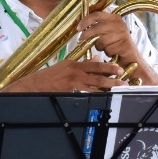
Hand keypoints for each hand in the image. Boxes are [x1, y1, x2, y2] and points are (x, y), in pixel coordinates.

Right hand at [5, 58, 126, 92]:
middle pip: (98, 76)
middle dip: (113, 79)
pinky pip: (86, 95)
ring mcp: (73, 83)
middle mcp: (75, 73)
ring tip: (118, 90)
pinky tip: (103, 99)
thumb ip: (81, 63)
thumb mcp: (65, 66)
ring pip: (94, 86)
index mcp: (75, 64)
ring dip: (108, 89)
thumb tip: (96, 59)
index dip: (109, 67)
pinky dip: (95, 97)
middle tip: (124, 81)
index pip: (95, 65)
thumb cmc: (49, 76)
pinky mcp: (69, 92)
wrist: (33, 85)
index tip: (119, 69)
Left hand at [75, 11, 144, 69]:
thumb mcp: (107, 33)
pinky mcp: (125, 44)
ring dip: (100, 47)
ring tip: (105, 49)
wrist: (132, 58)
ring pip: (101, 40)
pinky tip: (113, 53)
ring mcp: (123, 34)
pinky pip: (108, 49)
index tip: (78, 28)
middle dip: (87, 36)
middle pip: (97, 28)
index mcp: (115, 18)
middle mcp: (120, 24)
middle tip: (81, 41)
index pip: (97, 15)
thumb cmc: (117, 46)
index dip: (86, 21)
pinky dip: (108, 53)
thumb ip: (98, 28)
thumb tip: (82, 27)